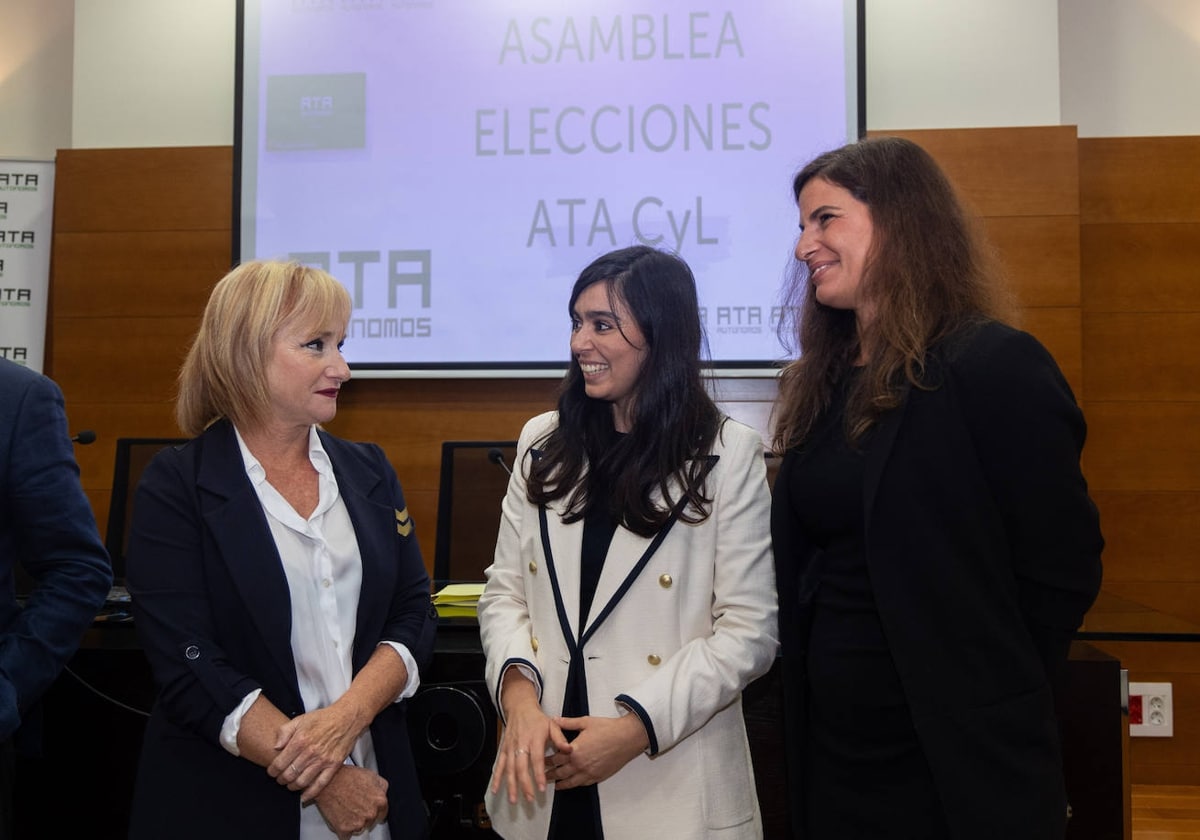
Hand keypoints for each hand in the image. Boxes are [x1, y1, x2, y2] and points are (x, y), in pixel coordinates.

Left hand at [268, 704, 363, 800]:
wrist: (347, 718)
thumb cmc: (323, 718)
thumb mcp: (300, 719)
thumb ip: (284, 732)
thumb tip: (275, 747)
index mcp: (299, 741)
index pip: (279, 763)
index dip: (272, 771)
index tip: (271, 772)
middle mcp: (310, 753)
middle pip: (289, 775)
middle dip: (281, 780)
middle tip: (280, 779)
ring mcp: (323, 760)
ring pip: (302, 782)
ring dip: (292, 787)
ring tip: (290, 785)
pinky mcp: (334, 765)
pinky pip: (320, 784)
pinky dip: (310, 793)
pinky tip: (304, 797)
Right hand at [314, 765, 388, 839]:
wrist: (327, 782)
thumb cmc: (346, 777)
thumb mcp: (371, 775)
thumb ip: (381, 787)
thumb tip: (383, 793)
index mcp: (380, 801)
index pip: (383, 814)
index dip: (375, 811)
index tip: (370, 809)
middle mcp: (371, 814)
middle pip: (371, 822)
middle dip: (364, 816)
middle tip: (355, 806)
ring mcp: (358, 823)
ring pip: (359, 829)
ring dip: (354, 823)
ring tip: (346, 809)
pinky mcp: (344, 829)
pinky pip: (346, 835)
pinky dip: (343, 829)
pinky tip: (340, 817)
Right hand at [490, 673, 571, 803]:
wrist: (520, 708)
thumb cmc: (538, 720)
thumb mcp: (552, 725)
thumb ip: (560, 739)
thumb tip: (569, 750)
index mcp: (534, 739)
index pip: (536, 759)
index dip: (538, 774)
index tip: (542, 788)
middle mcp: (521, 744)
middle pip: (521, 767)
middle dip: (524, 784)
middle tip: (530, 798)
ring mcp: (510, 748)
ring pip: (509, 769)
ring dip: (511, 785)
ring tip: (514, 800)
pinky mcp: (503, 749)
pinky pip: (499, 765)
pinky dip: (496, 778)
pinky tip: (496, 790)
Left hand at [546, 714, 647, 789]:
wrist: (627, 738)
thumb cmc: (607, 728)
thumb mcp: (585, 722)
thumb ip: (567, 722)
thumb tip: (554, 719)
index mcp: (574, 751)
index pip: (555, 758)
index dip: (546, 760)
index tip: (540, 761)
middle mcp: (579, 764)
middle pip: (560, 772)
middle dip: (549, 774)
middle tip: (542, 776)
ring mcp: (589, 773)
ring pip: (570, 782)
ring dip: (560, 783)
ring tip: (553, 785)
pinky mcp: (598, 777)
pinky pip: (582, 784)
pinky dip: (573, 785)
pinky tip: (569, 785)